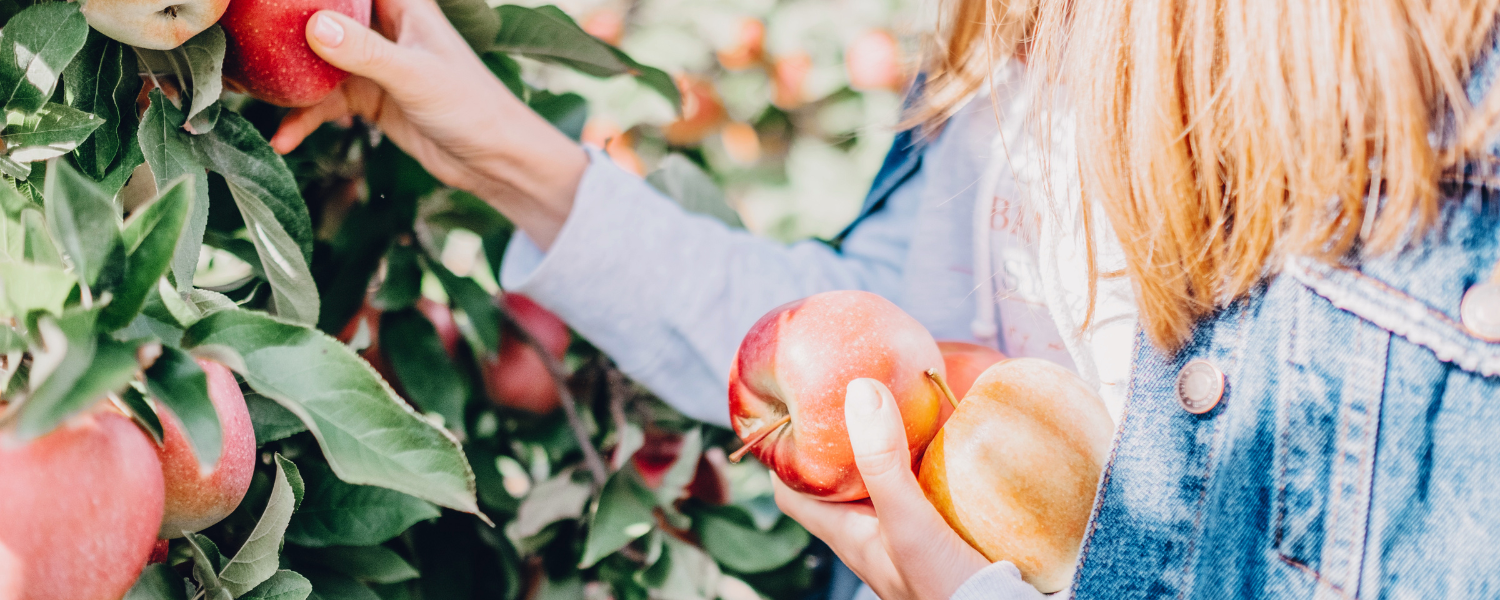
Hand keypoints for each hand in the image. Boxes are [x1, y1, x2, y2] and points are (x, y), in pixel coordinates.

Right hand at [269, 0, 586, 247]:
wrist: (496, 161)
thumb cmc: (471, 107)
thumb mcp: (414, 75)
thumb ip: (364, 51)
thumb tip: (313, 25)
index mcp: (402, 5)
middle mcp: (384, 28)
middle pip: (321, 16)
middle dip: (282, 30)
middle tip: (237, 41)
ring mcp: (374, 63)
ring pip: (316, 62)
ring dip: (284, 82)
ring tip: (243, 98)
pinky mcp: (370, 98)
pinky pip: (324, 103)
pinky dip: (304, 120)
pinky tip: (283, 140)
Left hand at [774, 379, 989, 599]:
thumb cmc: (940, 584)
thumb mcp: (906, 519)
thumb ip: (882, 462)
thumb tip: (860, 391)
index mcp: (845, 532)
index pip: (791, 490)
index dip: (782, 453)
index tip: (791, 408)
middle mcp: (869, 530)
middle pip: (835, 478)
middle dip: (837, 436)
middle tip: (846, 391)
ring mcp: (904, 530)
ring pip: (881, 478)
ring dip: (885, 443)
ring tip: (895, 397)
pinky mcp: (939, 529)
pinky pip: (923, 485)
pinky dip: (927, 457)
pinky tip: (945, 434)